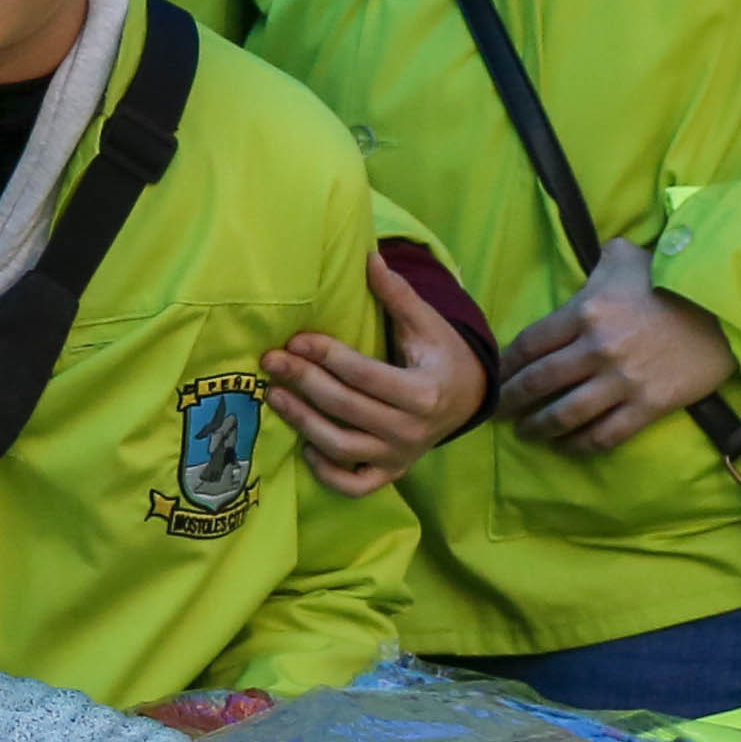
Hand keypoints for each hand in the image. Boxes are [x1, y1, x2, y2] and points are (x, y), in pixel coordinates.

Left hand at [267, 252, 488, 496]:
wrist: (468, 400)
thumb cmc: (441, 356)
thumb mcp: (427, 325)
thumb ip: (398, 295)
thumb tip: (370, 257)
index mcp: (424, 392)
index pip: (364, 375)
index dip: (327, 356)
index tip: (296, 339)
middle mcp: (412, 430)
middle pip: (347, 408)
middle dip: (304, 382)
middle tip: (272, 360)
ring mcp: (400, 456)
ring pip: (343, 447)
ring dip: (303, 423)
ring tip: (274, 396)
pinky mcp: (391, 473)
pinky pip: (354, 484)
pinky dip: (327, 472)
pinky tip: (305, 446)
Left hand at [491, 238, 738, 454]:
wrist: (725, 310)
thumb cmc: (672, 278)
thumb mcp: (627, 257)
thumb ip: (599, 259)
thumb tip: (590, 253)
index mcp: (585, 312)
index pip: (530, 344)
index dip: (507, 365)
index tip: (494, 376)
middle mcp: (596, 350)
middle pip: (539, 382)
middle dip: (511, 401)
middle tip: (497, 412)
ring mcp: (622, 382)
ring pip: (566, 414)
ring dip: (538, 427)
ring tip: (526, 433)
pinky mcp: (648, 406)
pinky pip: (605, 434)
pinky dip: (580, 445)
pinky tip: (567, 447)